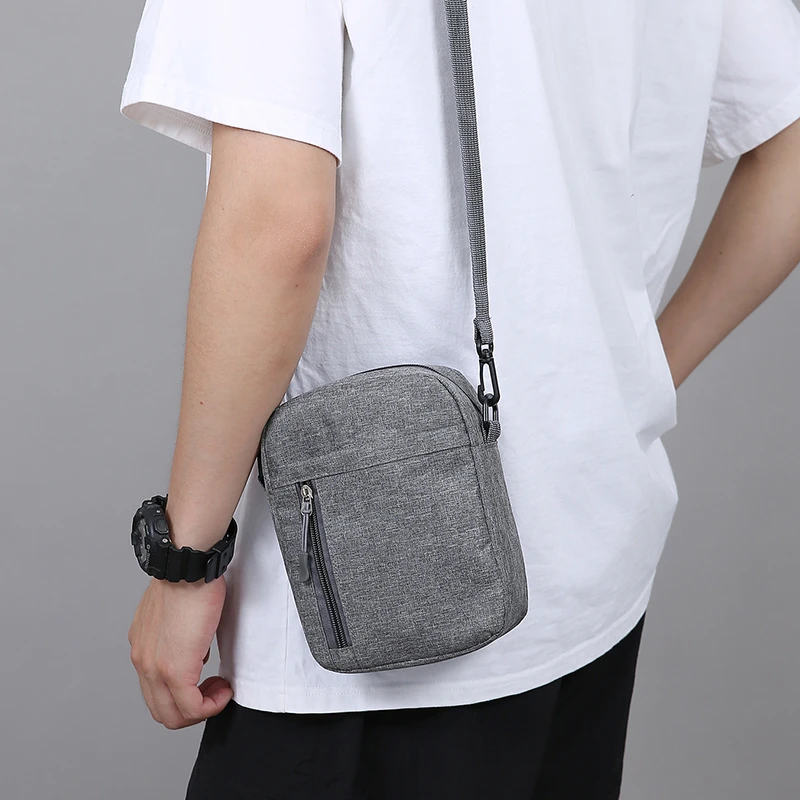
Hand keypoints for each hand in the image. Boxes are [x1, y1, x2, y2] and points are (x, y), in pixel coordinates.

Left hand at [128, 575, 232, 728]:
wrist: (187, 568)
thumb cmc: (188, 578)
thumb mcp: (178, 613)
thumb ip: (181, 635)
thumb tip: (197, 649)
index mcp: (143, 646)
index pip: (155, 688)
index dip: (183, 691)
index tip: (206, 678)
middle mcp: (143, 661)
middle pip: (161, 709)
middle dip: (192, 708)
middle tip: (214, 690)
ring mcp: (155, 669)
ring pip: (172, 715)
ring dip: (202, 709)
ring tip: (220, 690)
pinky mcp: (175, 671)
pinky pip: (191, 708)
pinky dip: (211, 705)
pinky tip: (224, 689)